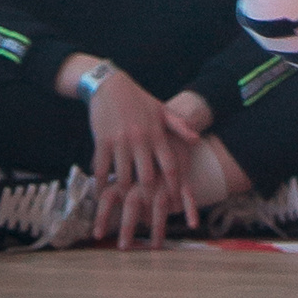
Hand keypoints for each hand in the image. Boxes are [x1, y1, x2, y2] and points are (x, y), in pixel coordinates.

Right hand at [85, 69, 200, 246]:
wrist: (110, 85)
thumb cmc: (138, 99)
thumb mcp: (161, 109)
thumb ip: (178, 125)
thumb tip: (196, 140)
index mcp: (156, 133)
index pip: (169, 164)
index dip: (174, 185)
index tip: (175, 201)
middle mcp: (140, 139)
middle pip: (146, 177)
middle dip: (147, 197)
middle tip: (148, 212)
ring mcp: (120, 141)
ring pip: (123, 177)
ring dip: (123, 193)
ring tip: (125, 206)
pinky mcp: (102, 141)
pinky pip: (101, 169)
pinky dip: (101, 183)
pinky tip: (101, 192)